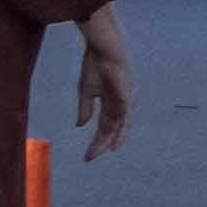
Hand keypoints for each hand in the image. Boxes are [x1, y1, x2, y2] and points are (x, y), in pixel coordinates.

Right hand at [72, 14, 133, 158]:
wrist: (102, 47)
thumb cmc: (94, 65)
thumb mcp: (86, 90)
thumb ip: (85, 108)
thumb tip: (81, 126)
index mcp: (109, 101)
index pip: (103, 125)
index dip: (95, 139)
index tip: (86, 154)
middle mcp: (118, 102)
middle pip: (111, 128)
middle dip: (101, 143)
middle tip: (90, 158)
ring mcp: (123, 98)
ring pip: (120, 124)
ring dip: (112, 138)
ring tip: (105, 152)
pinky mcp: (125, 93)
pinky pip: (125, 114)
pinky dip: (121, 128)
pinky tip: (116, 137)